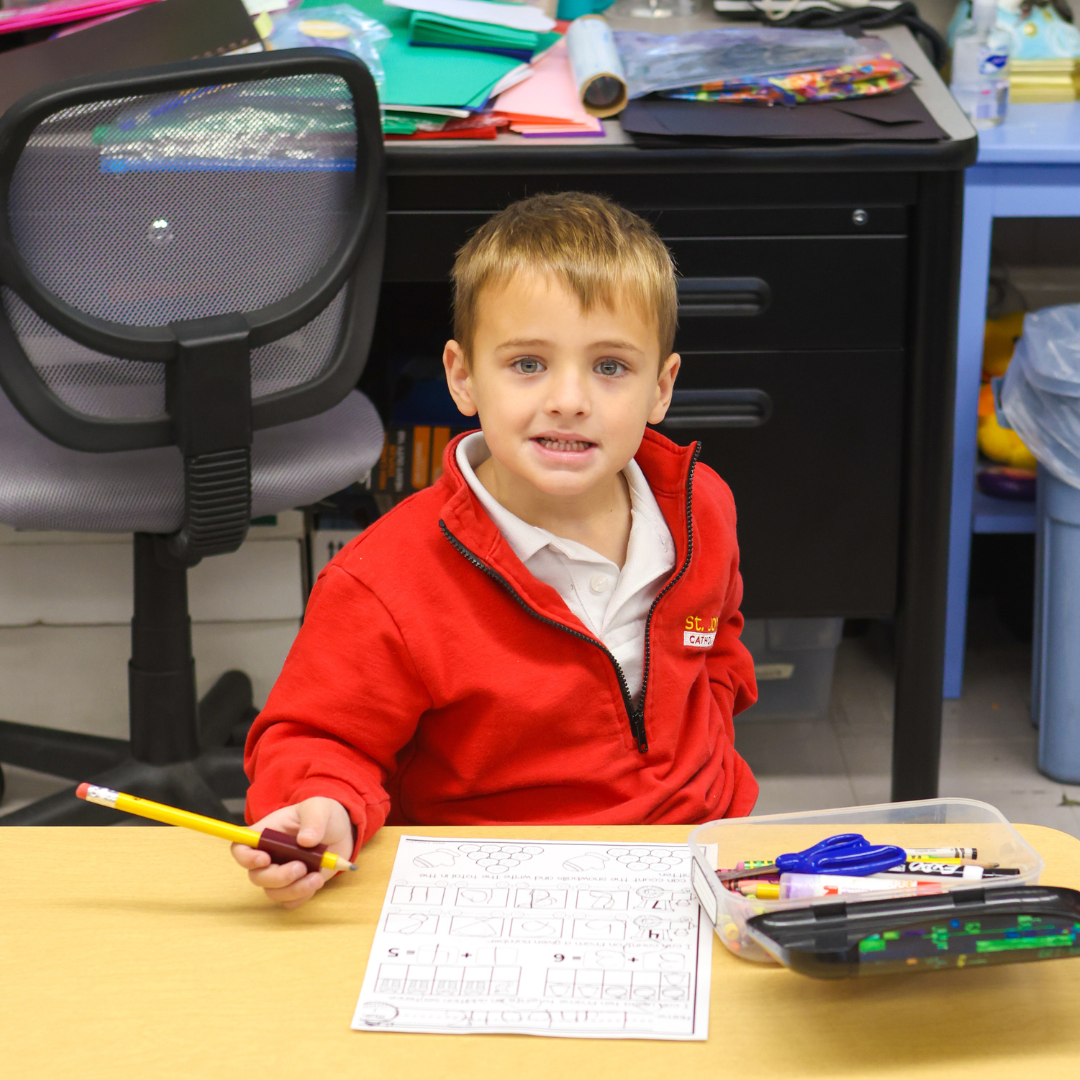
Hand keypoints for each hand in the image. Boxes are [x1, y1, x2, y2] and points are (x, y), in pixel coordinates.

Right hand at [232, 797, 354, 908]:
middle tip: (302, 868)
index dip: (246, 858)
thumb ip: (313, 821)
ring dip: (293, 890)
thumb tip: (305, 841)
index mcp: (266, 833)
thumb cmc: (323, 815)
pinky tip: (317, 881)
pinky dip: (302, 896)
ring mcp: (281, 872)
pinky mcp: (295, 886)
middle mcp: (269, 856)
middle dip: (278, 877)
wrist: (341, 831)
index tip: (265, 860)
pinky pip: (290, 901)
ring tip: (317, 878)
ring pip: (273, 893)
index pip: (240, 848)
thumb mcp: (319, 808)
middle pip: (257, 876)